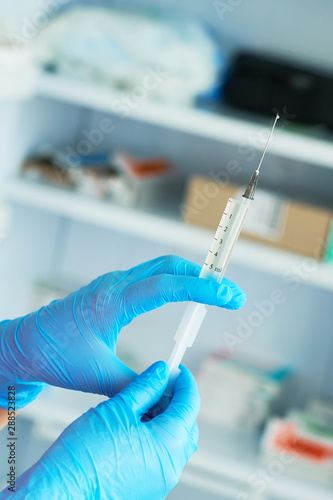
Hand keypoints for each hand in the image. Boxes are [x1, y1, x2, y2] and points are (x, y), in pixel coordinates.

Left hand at [0, 255, 245, 407]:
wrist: (25, 343)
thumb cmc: (55, 356)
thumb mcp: (98, 376)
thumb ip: (138, 384)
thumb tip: (170, 391)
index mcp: (112, 301)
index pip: (167, 286)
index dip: (202, 290)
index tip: (230, 297)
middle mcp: (115, 285)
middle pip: (169, 266)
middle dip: (204, 277)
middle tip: (231, 294)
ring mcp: (114, 283)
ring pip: (161, 268)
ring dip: (190, 276)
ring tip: (216, 293)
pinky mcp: (113, 289)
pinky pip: (151, 276)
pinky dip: (175, 280)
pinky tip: (186, 292)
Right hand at [1, 362, 199, 499]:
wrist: (61, 490)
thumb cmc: (85, 452)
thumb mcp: (118, 407)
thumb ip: (145, 387)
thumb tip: (161, 372)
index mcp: (168, 444)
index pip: (190, 406)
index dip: (185, 383)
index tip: (179, 370)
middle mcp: (170, 466)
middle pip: (186, 425)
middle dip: (177, 402)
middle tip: (159, 384)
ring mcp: (159, 480)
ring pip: (174, 442)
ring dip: (166, 419)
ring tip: (143, 403)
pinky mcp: (146, 487)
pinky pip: (161, 456)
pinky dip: (156, 437)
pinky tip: (135, 425)